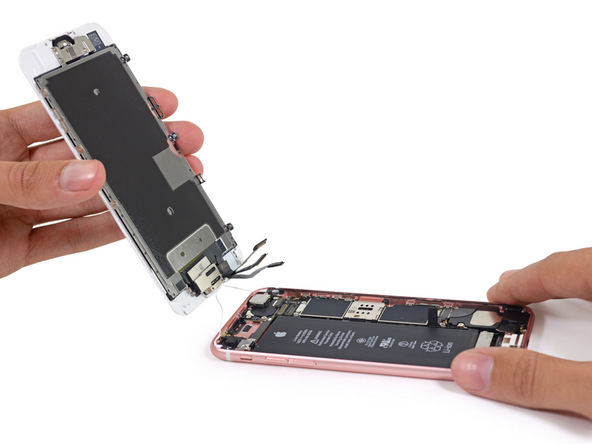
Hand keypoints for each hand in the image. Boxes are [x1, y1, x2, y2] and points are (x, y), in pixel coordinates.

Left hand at [0, 87, 203, 278]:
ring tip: (170, 186)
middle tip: (178, 144)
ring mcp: (24, 209)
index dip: (110, 108)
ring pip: (87, 199)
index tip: (151, 103)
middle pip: (88, 157)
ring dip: (130, 194)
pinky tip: (137, 221)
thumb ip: (28, 180)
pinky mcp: (25, 247)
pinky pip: (74, 238)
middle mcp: (16, 171)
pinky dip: (107, 232)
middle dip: (135, 151)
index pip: (63, 114)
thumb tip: (87, 174)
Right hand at [451, 248, 591, 418]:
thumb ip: (540, 379)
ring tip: (549, 302)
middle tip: (511, 295)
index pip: (559, 269)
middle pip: (581, 268)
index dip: (520, 283)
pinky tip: (590, 331)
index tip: (494, 296)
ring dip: (575, 292)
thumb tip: (479, 368)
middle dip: (542, 282)